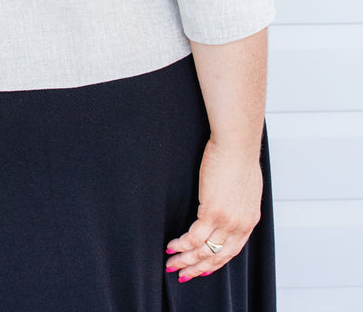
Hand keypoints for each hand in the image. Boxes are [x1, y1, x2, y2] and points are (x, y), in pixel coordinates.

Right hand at [165, 135, 262, 282]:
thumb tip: (229, 204)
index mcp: (249, 220)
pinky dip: (181, 244)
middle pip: (217, 256)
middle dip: (198, 268)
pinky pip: (194, 236)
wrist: (237, 145)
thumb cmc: (240, 157)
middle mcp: (240, 225)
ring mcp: (227, 221)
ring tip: (170, 264)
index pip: (232, 251)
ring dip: (185, 260)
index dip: (215, 262)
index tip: (202, 269)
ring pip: (203, 250)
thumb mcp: (246, 187)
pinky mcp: (212, 211)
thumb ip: (239, 202)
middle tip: (182, 275)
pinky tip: (171, 246)